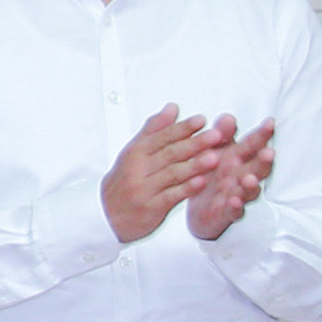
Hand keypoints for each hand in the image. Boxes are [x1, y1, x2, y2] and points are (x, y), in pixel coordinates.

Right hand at [99, 104, 229, 246]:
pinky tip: (201, 183)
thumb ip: (155, 129)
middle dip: (194, 144)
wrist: (106, 213)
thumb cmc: (125, 180)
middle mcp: (138, 169)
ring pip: (172, 174)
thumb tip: (172, 108)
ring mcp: (144, 189)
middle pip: (169, 154)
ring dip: (194, 165)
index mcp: (136, 153)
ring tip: (213, 157)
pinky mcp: (150, 208)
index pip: (162, 137)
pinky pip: (170, 197)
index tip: (201, 120)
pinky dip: (186, 189)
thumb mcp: (134, 151)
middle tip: (215, 135)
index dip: (182, 128)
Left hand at [184, 117, 276, 243]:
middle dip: (264, 161)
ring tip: (249, 178)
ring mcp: (238, 195)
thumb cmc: (210, 172)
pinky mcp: (227, 213)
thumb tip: (228, 117)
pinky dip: (235, 206)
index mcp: (238, 158)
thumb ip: (221, 135)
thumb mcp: (213, 150)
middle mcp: (242, 176)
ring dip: (251, 185)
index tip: (269, 122)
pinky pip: (233, 211)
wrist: (197, 208)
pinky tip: (233, 201)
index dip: (262, 134)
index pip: (253, 145)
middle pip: (258, 168)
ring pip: (249, 191)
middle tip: (269, 152)